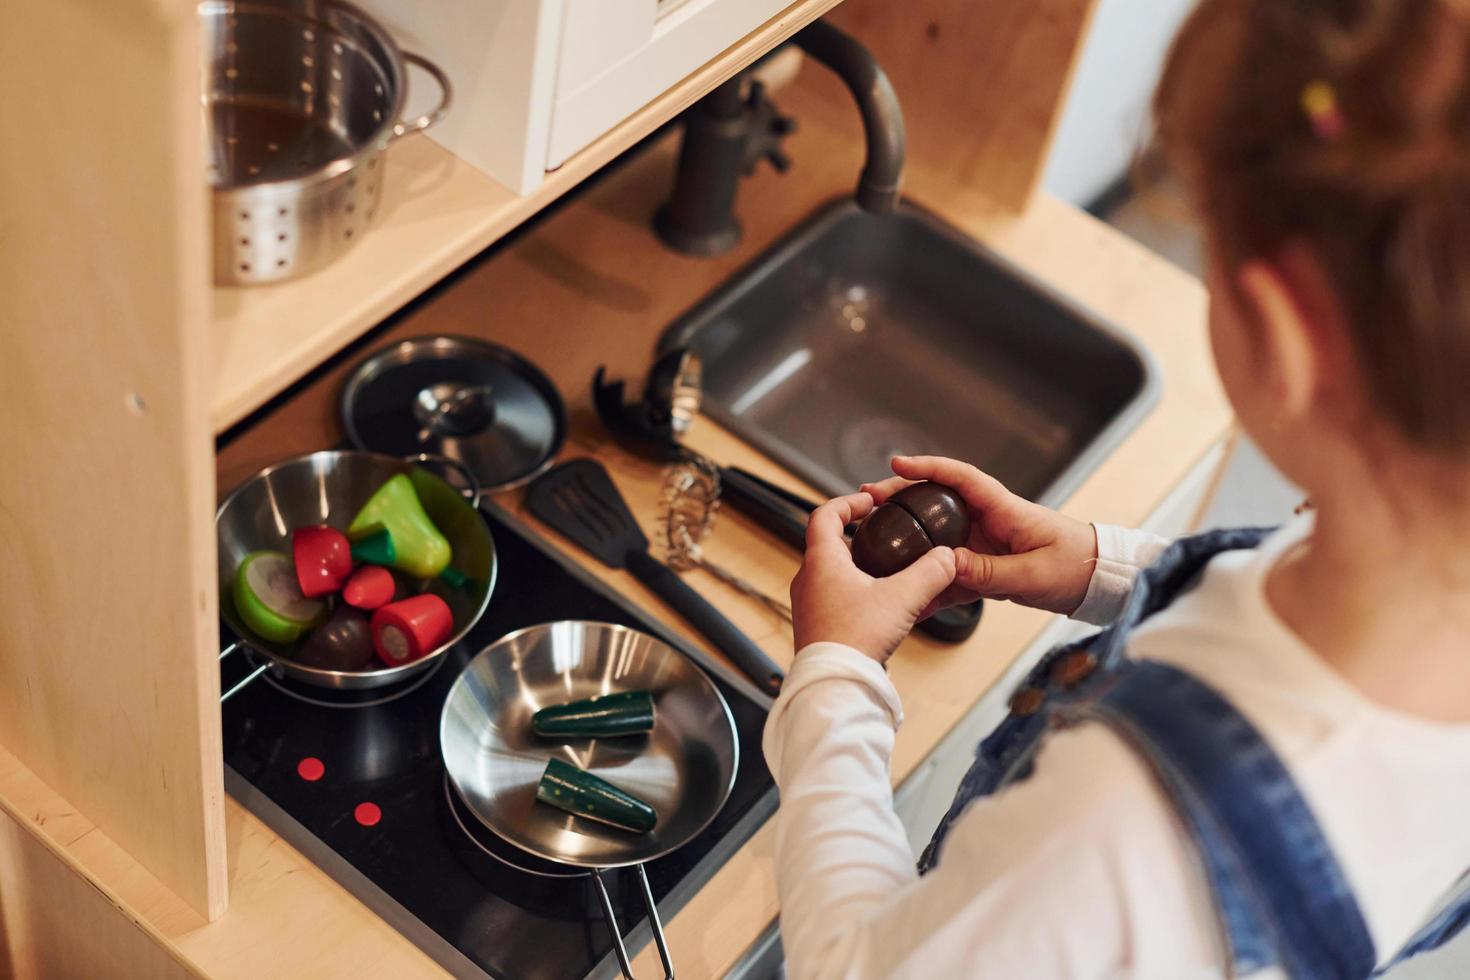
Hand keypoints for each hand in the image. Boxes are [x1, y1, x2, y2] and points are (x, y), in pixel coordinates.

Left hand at [790, 492, 957, 663]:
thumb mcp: (902, 598)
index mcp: (821, 561)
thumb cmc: (855, 639)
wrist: (835, 685)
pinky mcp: (817, 626)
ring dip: (858, 565)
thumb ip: (930, 573)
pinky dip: (856, 591)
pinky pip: (835, 597)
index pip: (825, 515)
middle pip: (829, 543)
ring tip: (888, 570)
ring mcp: (809, 604)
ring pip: (832, 572)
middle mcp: (808, 580)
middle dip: (858, 535)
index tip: (870, 502)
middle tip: (884, 533)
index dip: (848, 503)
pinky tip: (882, 605)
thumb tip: (948, 557)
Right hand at [863, 456, 1096, 615]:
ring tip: (874, 539)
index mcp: (1005, 509)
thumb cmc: (1077, 567)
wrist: (1100, 583)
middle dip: (903, 497)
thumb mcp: (1033, 574)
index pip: (961, 478)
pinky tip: (907, 590)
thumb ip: (990, 572)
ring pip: (937, 536)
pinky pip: (951, 570)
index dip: (928, 467)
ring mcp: (985, 543)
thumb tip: (948, 567)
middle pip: (938, 502)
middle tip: (869, 499)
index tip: (897, 464)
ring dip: (908, 536)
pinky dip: (929, 578)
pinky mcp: (986, 566)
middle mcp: (990, 521)